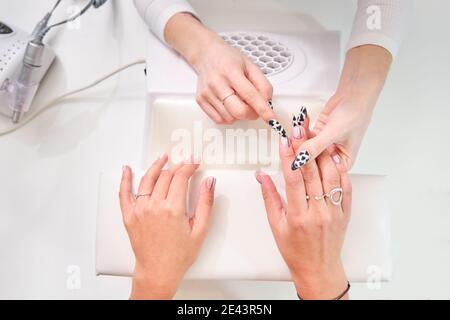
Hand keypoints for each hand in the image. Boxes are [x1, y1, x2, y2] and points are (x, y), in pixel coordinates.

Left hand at [119, 154, 215, 299]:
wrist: (158, 271)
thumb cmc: (179, 255)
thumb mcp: (200, 230)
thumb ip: (206, 203)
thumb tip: (209, 182)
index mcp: (173, 209)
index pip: (181, 177)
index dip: (189, 167)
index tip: (194, 163)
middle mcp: (154, 206)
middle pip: (165, 176)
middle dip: (177, 167)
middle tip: (184, 164)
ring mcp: (140, 210)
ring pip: (147, 180)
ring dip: (156, 166)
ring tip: (162, 159)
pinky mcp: (130, 216)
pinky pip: (124, 193)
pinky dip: (125, 179)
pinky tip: (127, 169)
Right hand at [165, 13, 275, 124]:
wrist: (206, 54)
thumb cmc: (228, 59)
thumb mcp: (250, 65)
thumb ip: (262, 84)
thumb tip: (267, 103)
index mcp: (231, 70)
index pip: (250, 95)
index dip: (263, 109)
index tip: (271, 119)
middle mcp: (217, 82)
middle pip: (238, 111)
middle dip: (251, 114)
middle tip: (254, 107)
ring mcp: (207, 92)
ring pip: (230, 118)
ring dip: (239, 115)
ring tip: (238, 101)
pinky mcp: (200, 100)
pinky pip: (219, 119)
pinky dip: (228, 117)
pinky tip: (229, 105)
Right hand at [256, 127, 351, 299]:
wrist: (319, 268)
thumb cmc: (295, 250)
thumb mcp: (276, 226)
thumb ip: (269, 198)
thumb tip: (261, 175)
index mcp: (298, 216)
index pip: (293, 179)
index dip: (288, 157)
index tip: (284, 140)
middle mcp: (318, 212)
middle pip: (312, 173)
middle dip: (305, 147)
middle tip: (300, 127)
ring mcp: (334, 212)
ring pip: (331, 176)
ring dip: (323, 152)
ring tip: (317, 134)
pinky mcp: (346, 212)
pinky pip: (346, 186)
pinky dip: (340, 170)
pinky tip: (333, 155)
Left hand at [291, 45, 391, 169]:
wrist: (354, 93)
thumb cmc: (355, 113)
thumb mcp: (333, 133)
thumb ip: (315, 147)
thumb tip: (300, 159)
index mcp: (343, 163)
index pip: (322, 172)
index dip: (309, 167)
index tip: (296, 161)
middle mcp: (333, 156)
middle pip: (312, 159)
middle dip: (301, 149)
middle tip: (292, 141)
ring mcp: (324, 145)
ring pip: (307, 147)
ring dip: (299, 137)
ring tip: (295, 128)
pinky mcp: (318, 135)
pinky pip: (305, 135)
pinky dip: (301, 129)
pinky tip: (299, 123)